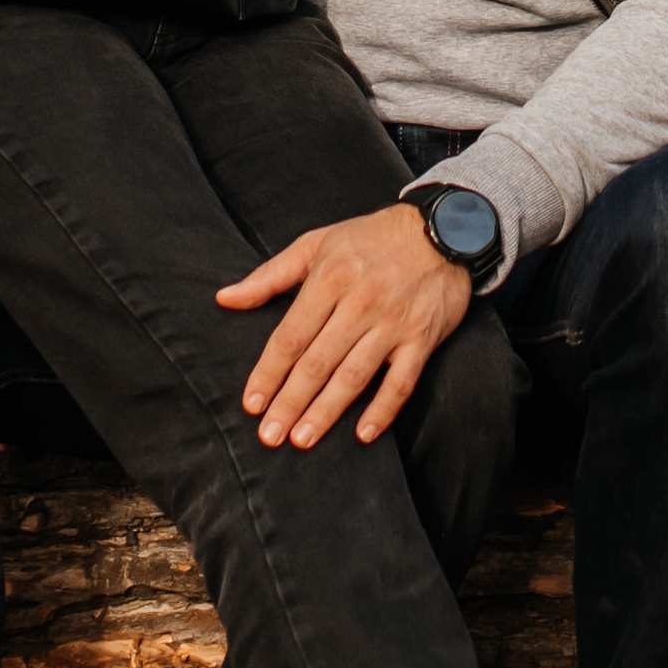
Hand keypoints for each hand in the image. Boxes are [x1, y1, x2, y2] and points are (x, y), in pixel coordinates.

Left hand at [217, 203, 472, 445]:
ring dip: (327, 410)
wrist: (443, 228)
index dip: (268, 372)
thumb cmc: (371, 238)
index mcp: (329, 278)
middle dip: (290, 401)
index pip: (291, 335)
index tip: (252, 403)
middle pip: (317, 361)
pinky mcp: (422, 338)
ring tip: (303, 439)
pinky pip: (402, 381)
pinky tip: (363, 433)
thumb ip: (269, 275)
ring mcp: (393, 323)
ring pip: (354, 375)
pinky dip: (383, 409)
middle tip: (270, 435)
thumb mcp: (316, 244)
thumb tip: (224, 298)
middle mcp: (360, 303)